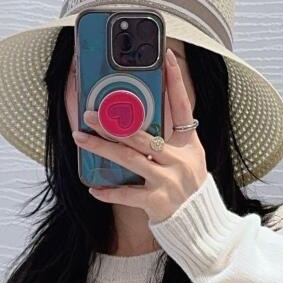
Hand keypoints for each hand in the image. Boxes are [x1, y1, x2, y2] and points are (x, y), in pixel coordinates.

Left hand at [71, 48, 207, 222]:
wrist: (201, 224)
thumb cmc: (189, 188)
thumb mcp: (189, 159)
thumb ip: (169, 140)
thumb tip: (138, 119)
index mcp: (188, 145)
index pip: (182, 107)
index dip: (175, 82)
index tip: (165, 58)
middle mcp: (180, 160)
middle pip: (142, 134)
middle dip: (113, 122)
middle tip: (90, 113)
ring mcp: (169, 181)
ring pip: (130, 159)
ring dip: (102, 148)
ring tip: (81, 139)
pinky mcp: (158, 203)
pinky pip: (128, 195)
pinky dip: (110, 192)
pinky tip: (93, 188)